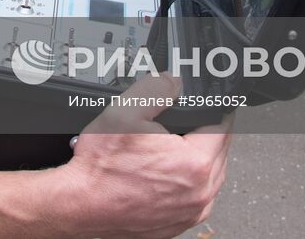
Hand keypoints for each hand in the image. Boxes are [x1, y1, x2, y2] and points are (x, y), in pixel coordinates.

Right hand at [59, 72, 231, 237]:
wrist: (81, 205)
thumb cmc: (100, 170)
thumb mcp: (123, 112)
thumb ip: (155, 89)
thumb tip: (173, 81)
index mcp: (195, 163)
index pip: (223, 127)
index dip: (216, 109)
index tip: (210, 103)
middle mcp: (200, 192)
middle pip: (222, 152)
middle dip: (210, 132)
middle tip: (193, 119)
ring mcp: (190, 212)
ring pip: (213, 177)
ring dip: (203, 158)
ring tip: (181, 143)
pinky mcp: (179, 224)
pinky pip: (198, 198)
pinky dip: (191, 182)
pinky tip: (171, 170)